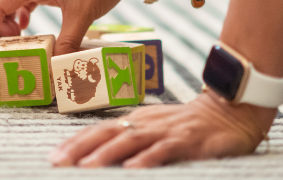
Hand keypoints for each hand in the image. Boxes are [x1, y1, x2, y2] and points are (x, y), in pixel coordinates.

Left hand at [51, 90, 273, 166]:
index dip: (74, 143)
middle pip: (105, 133)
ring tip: (86, 168)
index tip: (54, 158)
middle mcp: (143, 123)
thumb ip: (131, 140)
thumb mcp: (155, 130)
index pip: (97, 131)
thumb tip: (101, 157)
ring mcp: (164, 131)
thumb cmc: (186, 126)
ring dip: (106, 154)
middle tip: (58, 163)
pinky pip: (163, 150)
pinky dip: (147, 159)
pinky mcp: (187, 141)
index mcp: (133, 120)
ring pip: (129, 141)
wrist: (228, 113)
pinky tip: (133, 169)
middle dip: (79, 149)